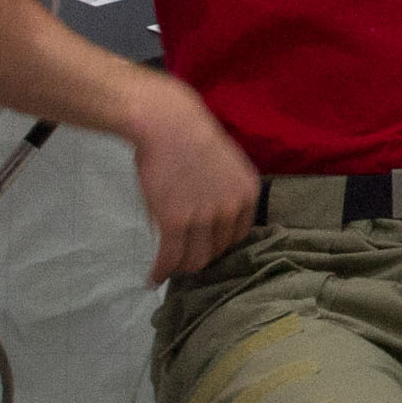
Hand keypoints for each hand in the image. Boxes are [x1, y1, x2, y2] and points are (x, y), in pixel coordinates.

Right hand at [117, 81, 262, 278]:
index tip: (204, 248)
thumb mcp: (223, 165)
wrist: (169, 124)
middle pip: (218, 251)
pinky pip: (171, 258)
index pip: (238, 235)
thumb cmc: (190, 137)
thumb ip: (221, 193)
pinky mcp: (176, 222)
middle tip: (183, 260)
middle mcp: (232, 209)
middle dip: (200, 257)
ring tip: (169, 268)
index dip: (219, 245)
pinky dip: (161, 272)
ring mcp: (205, 217)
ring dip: (181, 267)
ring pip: (196, 259)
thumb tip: (205, 221)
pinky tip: (153, 278)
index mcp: (247, 193)